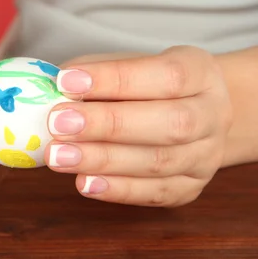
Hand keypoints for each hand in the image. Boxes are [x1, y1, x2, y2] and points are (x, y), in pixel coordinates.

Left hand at [45, 46, 232, 206]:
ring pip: (160, 162)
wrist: (193, 114)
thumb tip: (46, 90)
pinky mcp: (191, 188)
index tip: (66, 81)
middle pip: (170, 123)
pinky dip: (118, 190)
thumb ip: (93, 75)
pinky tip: (83, 182)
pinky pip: (157, 193)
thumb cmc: (146, 85)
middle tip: (58, 123)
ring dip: (103, 160)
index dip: (114, 79)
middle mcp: (212, 114)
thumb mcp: (127, 65)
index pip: (164, 75)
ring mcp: (207, 156)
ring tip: (58, 156)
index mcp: (200, 72)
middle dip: (108, 123)